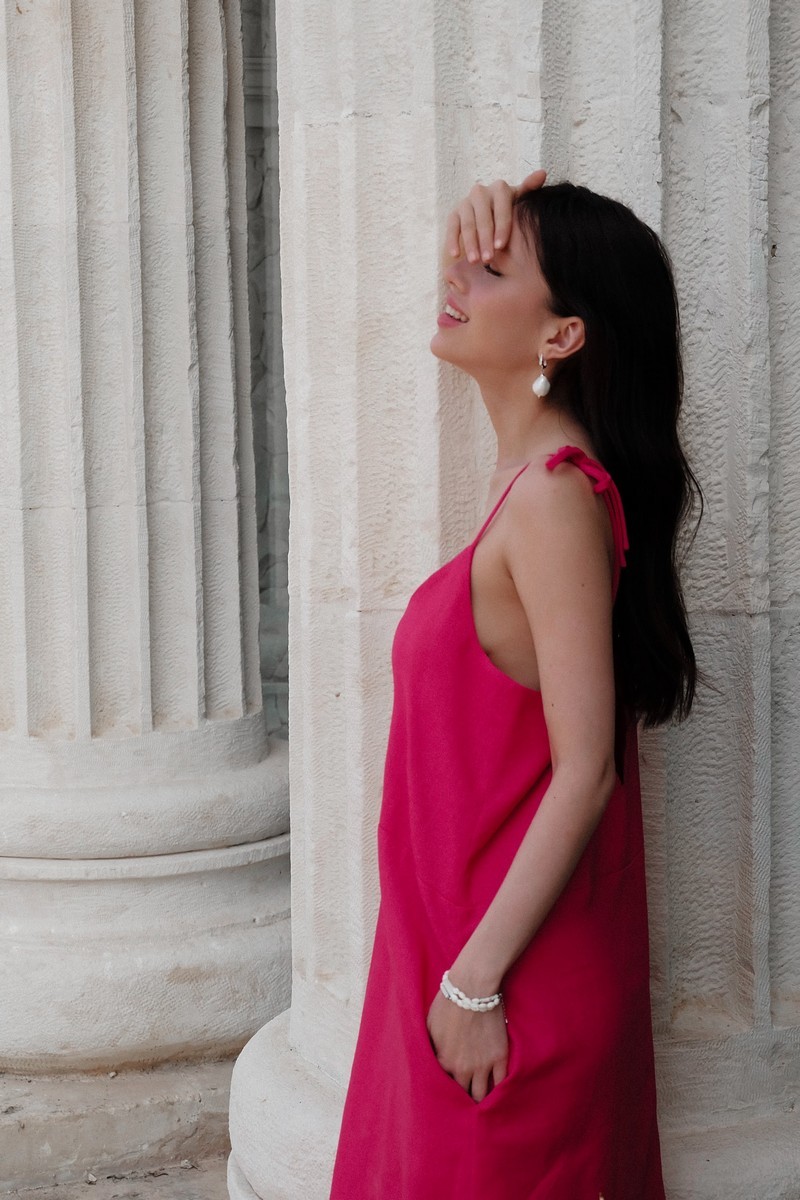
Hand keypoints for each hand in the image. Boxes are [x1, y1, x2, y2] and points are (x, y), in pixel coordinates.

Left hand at [426, 988, 508, 1103]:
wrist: (473, 988)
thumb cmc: (448, 1002)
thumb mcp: (429, 1025)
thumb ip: (430, 1047)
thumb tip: (428, 1059)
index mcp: (443, 1061)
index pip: (442, 1086)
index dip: (444, 1088)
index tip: (446, 1092)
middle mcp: (462, 1069)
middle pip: (461, 1095)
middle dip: (461, 1099)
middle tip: (462, 1100)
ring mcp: (482, 1065)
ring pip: (481, 1094)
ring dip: (479, 1098)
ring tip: (478, 1100)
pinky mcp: (500, 1057)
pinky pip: (500, 1083)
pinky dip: (497, 1089)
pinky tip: (495, 1091)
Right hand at [445, 169, 546, 264]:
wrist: (490, 215)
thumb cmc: (509, 211)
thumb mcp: (520, 201)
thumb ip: (529, 189)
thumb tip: (542, 173)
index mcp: (500, 189)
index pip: (501, 209)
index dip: (501, 228)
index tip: (501, 247)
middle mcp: (481, 192)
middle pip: (483, 218)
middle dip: (485, 240)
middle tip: (488, 259)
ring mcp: (466, 202)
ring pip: (467, 224)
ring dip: (470, 244)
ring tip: (475, 261)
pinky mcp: (454, 213)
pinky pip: (452, 227)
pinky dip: (452, 241)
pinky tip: (455, 254)